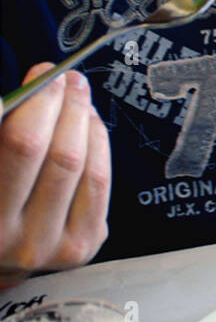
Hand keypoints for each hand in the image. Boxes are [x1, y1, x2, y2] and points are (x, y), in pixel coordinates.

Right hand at [0, 65, 110, 288]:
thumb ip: (2, 127)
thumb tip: (28, 89)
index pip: (21, 145)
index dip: (36, 101)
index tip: (42, 73)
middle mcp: (16, 240)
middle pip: (60, 156)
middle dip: (66, 106)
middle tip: (67, 77)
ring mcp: (55, 248)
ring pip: (84, 167)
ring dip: (84, 121)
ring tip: (77, 96)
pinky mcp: (84, 245)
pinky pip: (99, 183)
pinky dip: (98, 145)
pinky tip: (89, 124)